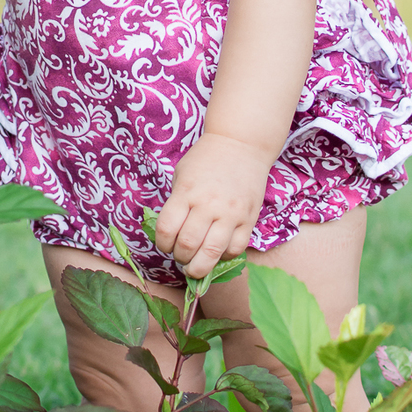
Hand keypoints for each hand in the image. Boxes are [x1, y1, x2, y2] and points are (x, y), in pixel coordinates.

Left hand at [154, 132, 271, 272]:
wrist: (241, 145)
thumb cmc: (205, 160)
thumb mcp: (181, 176)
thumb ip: (176, 203)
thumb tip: (170, 235)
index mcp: (186, 193)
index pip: (166, 229)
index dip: (162, 244)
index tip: (165, 245)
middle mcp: (208, 205)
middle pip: (188, 245)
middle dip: (180, 258)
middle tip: (181, 257)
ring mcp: (230, 213)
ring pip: (212, 253)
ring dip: (200, 266)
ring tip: (195, 267)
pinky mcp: (249, 219)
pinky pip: (236, 249)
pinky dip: (224, 257)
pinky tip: (217, 253)